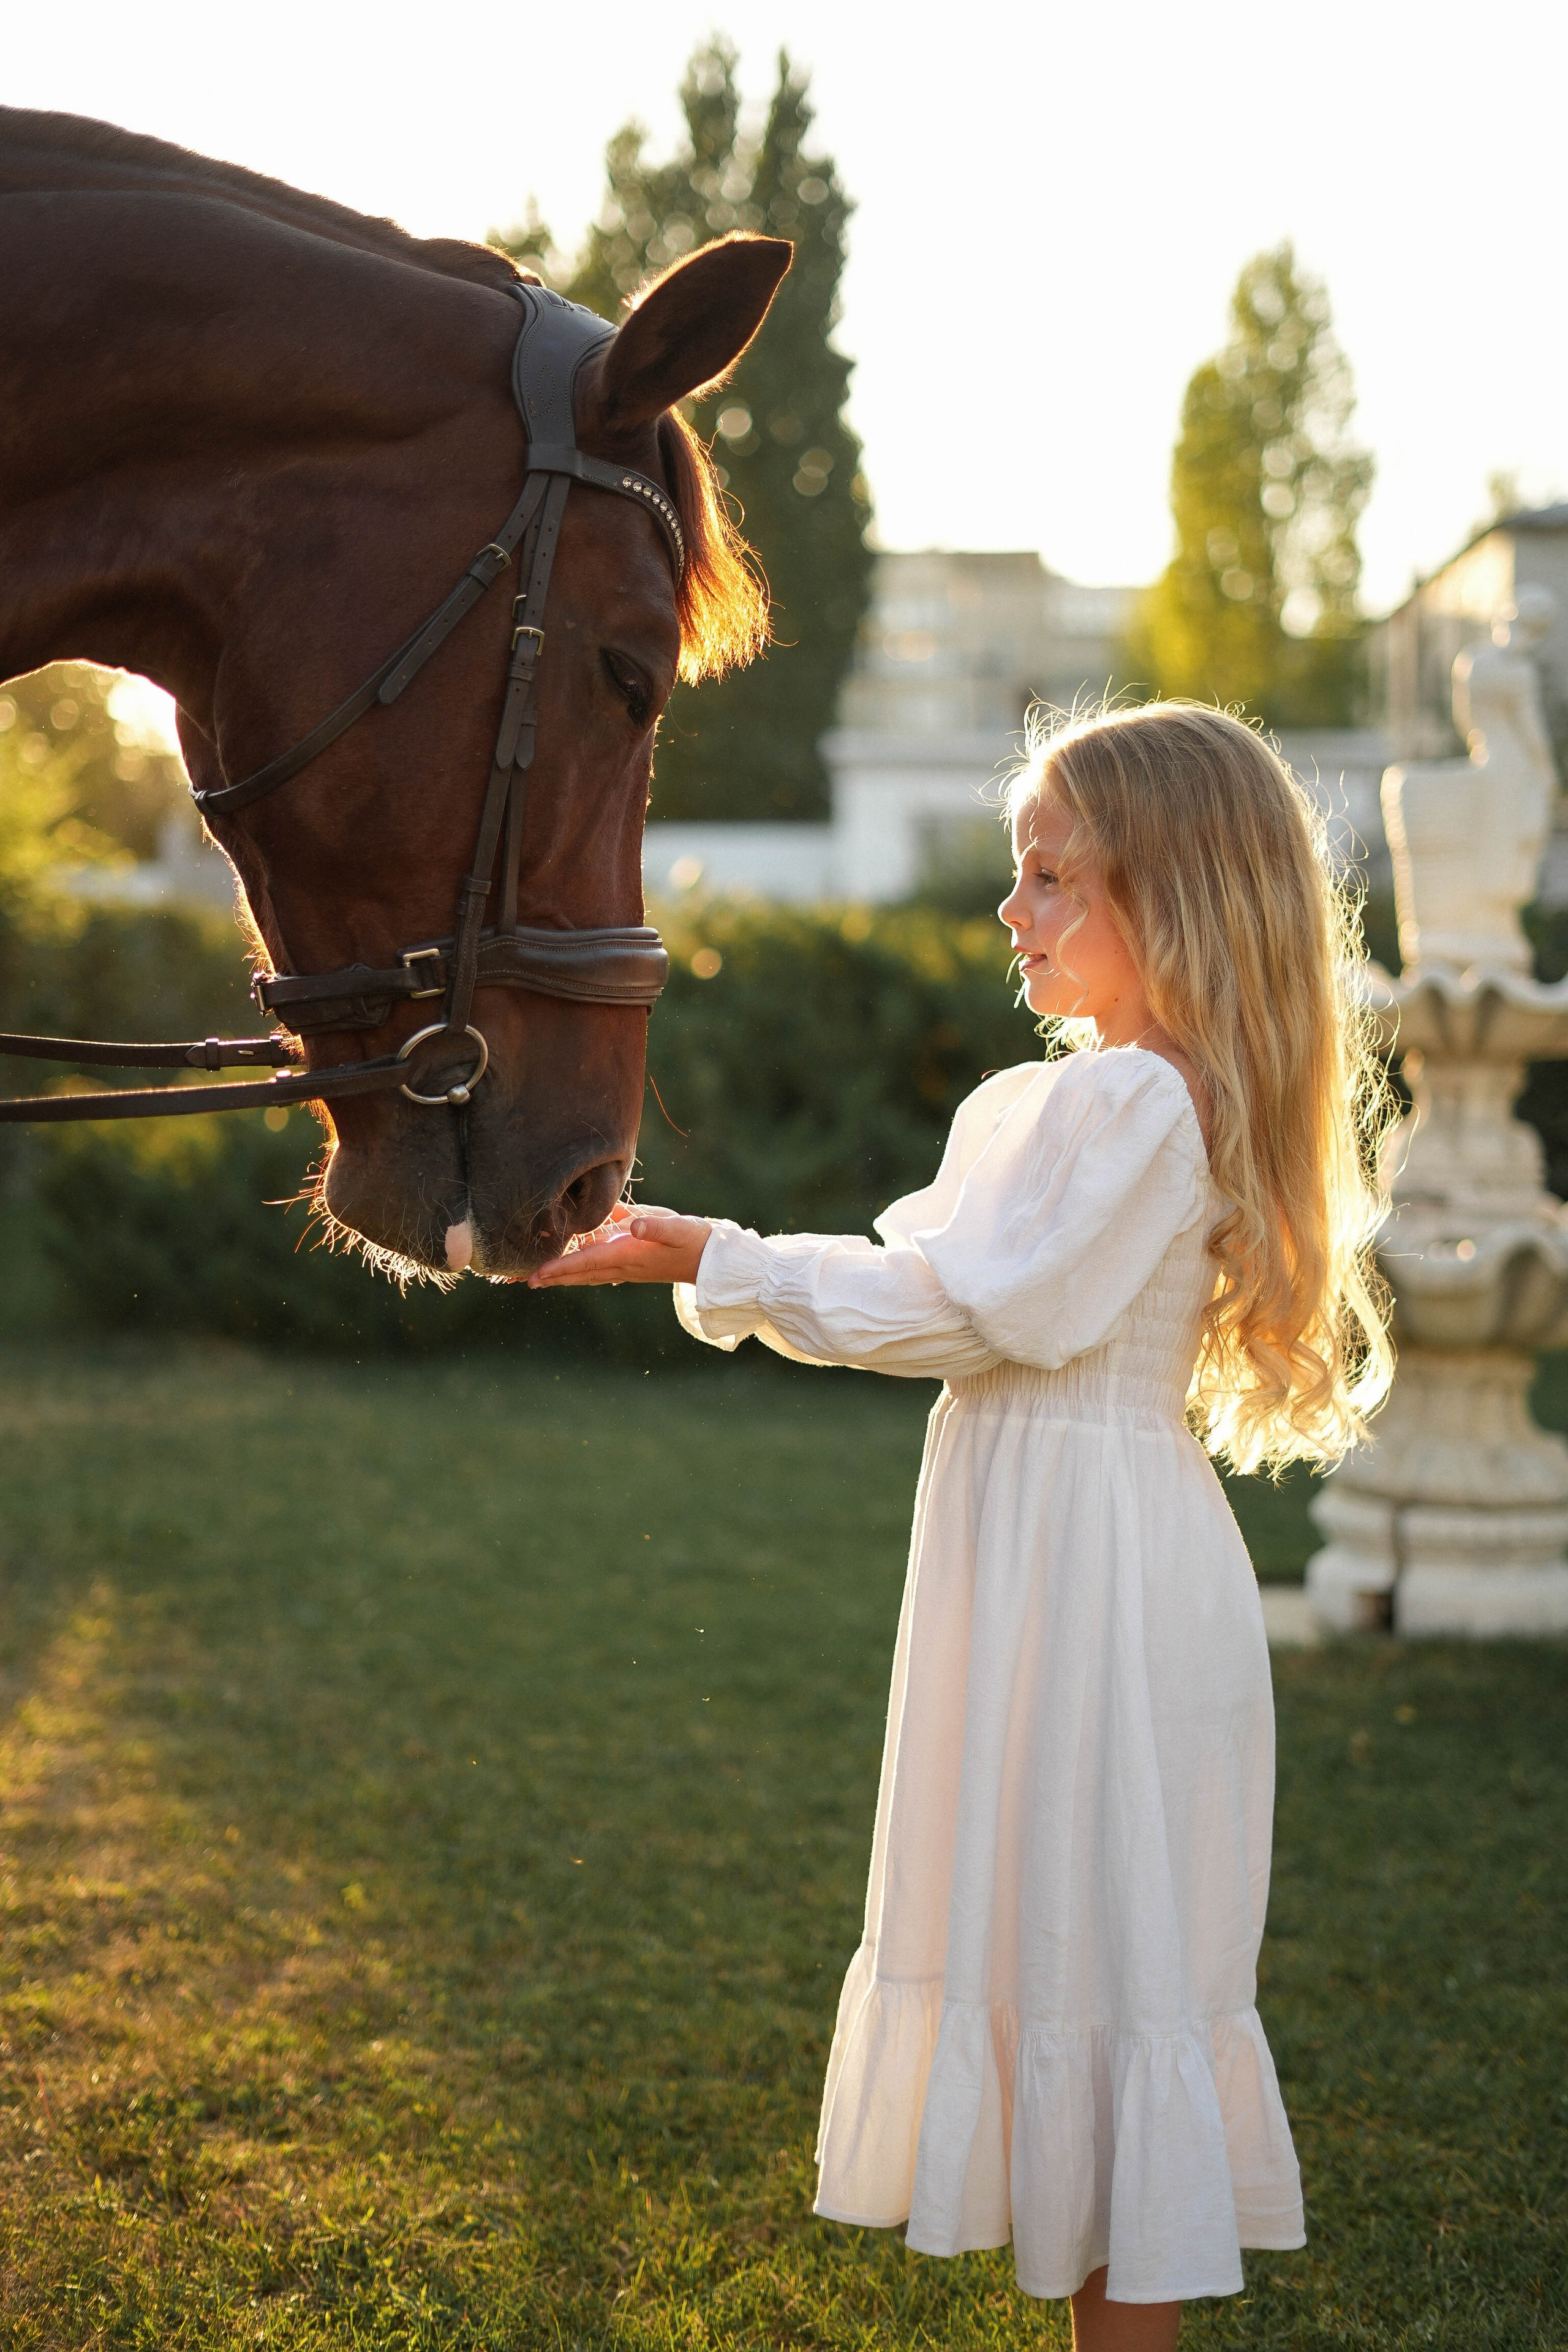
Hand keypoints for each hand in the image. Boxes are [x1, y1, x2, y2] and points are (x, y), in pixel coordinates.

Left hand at [528, 1203, 713, 1288]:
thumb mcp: (678, 1228)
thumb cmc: (695, 1240)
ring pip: (586, 1272)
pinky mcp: (633, 1263)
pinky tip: (571, 1267)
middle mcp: (622, 1264)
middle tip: (520, 1281)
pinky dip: (579, 1269)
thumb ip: (656, 1225)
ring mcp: (627, 1266)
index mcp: (628, 1255)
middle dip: (551, 1277)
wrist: (713, 1260)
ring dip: (561, 1275)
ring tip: (536, 1277)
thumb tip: (635, 1225)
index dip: (559, 1268)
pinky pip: (598, 1268)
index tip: (534, 1276)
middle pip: (578, 1273)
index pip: (586, 1262)